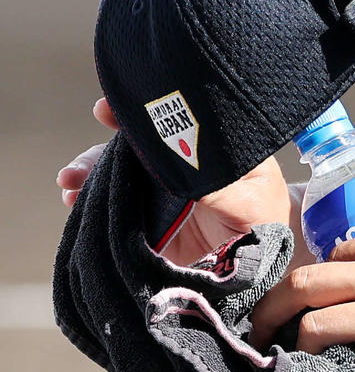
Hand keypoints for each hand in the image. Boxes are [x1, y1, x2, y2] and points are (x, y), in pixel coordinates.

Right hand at [56, 97, 292, 266]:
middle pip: (133, 149)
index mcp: (207, 148)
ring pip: (118, 176)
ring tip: (70, 184)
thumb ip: (223, 188)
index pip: (167, 123)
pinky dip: (92, 205)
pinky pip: (115, 210)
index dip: (136, 116)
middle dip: (100, 152)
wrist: (266, 261)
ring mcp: (162, 194)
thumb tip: (188, 173)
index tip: (106, 110)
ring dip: (89, 176)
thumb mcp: (254, 199)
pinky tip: (74, 203)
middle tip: (77, 166)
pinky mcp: (149, 224)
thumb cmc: (266, 218)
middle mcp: (179, 165)